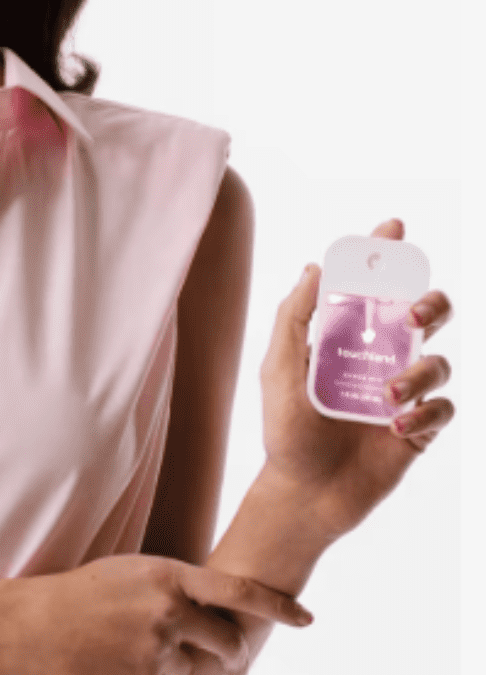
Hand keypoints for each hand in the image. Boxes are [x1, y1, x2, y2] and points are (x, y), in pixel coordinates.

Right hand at [6, 552, 312, 674]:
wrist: (37, 629)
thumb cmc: (86, 597)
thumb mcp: (134, 575)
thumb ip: (176, 588)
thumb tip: (214, 607)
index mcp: (167, 574)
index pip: (238, 590)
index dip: (277, 605)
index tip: (307, 617)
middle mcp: (169, 611)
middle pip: (230, 643)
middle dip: (228, 654)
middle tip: (211, 650)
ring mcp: (157, 650)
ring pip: (199, 671)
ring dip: (185, 668)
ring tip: (140, 648)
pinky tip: (129, 662)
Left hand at [259, 217, 454, 539]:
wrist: (304, 494)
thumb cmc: (286, 431)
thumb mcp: (279, 370)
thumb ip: (294, 319)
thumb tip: (314, 267)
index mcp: (347, 336)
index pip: (374, 286)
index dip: (387, 253)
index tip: (394, 227)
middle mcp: (381, 357)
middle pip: (427, 314)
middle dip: (431, 303)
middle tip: (412, 315)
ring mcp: (403, 392)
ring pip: (439, 363)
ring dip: (419, 373)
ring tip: (385, 398)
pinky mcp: (420, 429)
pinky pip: (443, 409)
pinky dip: (426, 413)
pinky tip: (397, 428)